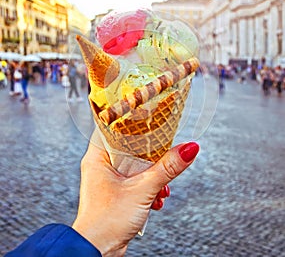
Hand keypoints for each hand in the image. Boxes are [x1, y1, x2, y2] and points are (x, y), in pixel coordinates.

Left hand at [72, 129, 199, 256]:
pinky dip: (148, 186)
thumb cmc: (105, 222)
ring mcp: (109, 178)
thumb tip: (187, 149)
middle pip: (128, 145)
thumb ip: (166, 168)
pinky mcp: (117, 191)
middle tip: (164, 149)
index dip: (131, 119)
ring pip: (135, 164)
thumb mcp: (142, 190)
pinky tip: (157, 197)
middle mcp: (101, 164)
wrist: (98, 251)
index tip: (147, 114)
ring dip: (152, 173)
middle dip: (149, 152)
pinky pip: (136, 179)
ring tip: (161, 184)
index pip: (112, 126)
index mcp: (97, 156)